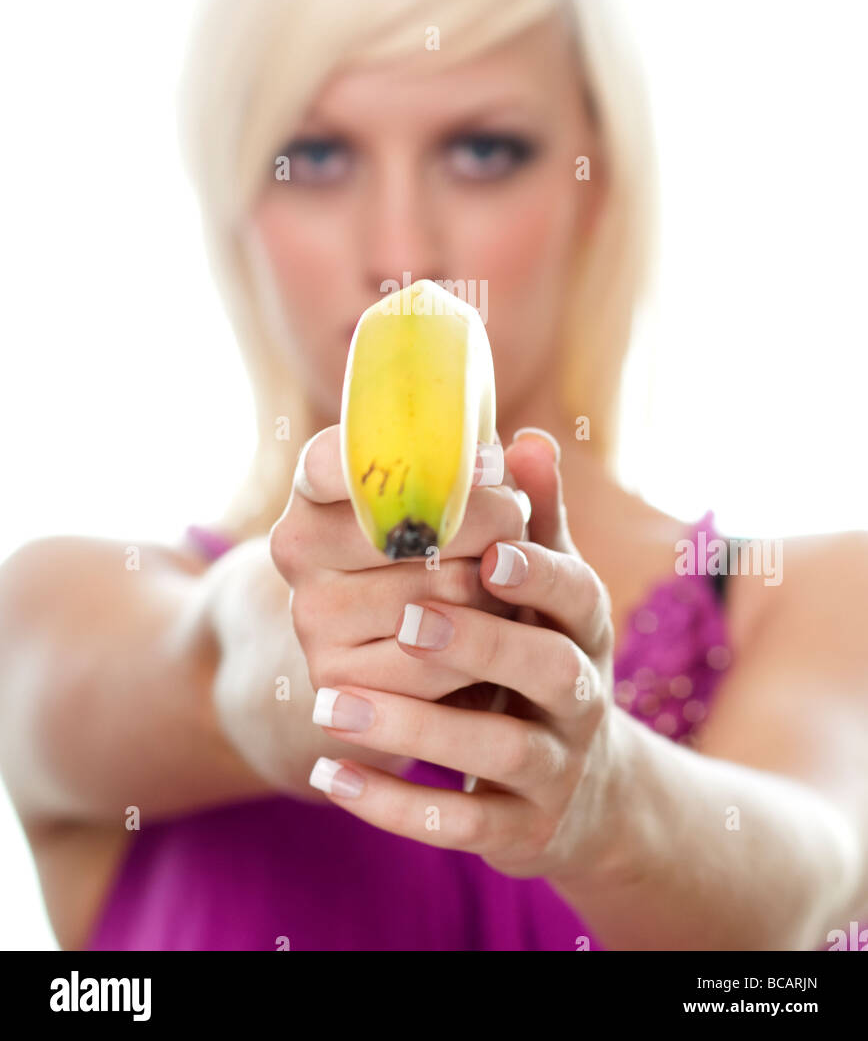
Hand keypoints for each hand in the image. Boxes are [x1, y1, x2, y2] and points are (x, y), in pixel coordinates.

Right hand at [268, 425, 528, 717]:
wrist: (412, 639)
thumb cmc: (452, 546)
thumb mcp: (471, 498)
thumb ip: (499, 473)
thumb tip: (536, 448)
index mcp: (316, 484)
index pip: (336, 459)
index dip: (422, 461)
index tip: (491, 463)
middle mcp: (298, 546)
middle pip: (410, 529)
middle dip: (488, 524)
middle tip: (517, 521)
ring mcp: (311, 617)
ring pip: (434, 601)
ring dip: (492, 592)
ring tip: (503, 581)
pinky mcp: (335, 679)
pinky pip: (435, 665)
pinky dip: (478, 652)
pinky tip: (487, 634)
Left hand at [304, 433, 626, 887]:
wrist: (583, 789)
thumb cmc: (541, 652)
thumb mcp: (547, 591)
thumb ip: (531, 519)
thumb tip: (525, 439)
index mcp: (584, 626)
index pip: (576, 591)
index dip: (537, 573)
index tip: (488, 553)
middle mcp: (582, 696)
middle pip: (549, 667)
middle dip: (480, 641)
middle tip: (406, 620)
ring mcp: (557, 768)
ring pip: (501, 750)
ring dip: (418, 727)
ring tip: (332, 703)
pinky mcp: (524, 830)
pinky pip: (464, 826)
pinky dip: (397, 805)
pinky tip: (329, 776)